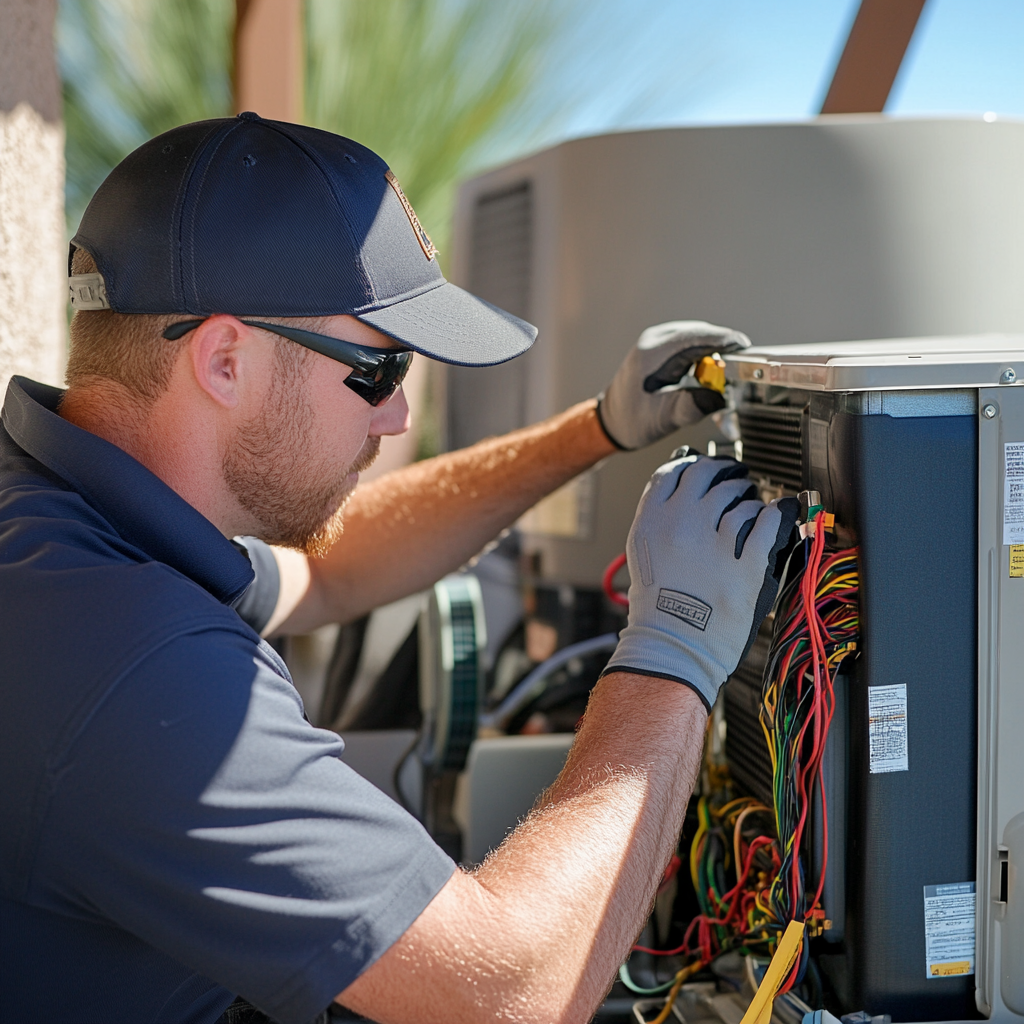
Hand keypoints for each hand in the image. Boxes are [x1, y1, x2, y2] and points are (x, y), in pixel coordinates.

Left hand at [596, 321, 749, 450]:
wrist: (612, 421)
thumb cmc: (630, 420)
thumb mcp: (662, 418)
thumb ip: (691, 407)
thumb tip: (719, 398)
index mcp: (651, 353)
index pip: (694, 337)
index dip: (722, 339)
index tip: (743, 346)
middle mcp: (655, 341)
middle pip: (699, 334)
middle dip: (722, 347)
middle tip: (742, 366)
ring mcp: (659, 343)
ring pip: (697, 338)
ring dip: (715, 351)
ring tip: (728, 372)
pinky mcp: (664, 350)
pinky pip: (692, 345)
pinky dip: (705, 356)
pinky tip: (712, 372)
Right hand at [604, 454, 797, 708]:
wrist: (672, 643)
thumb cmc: (656, 608)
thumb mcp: (643, 554)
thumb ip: (660, 522)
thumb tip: (685, 500)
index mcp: (653, 520)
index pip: (673, 472)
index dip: (691, 465)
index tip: (701, 467)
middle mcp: (683, 522)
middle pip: (707, 475)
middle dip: (723, 471)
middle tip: (734, 475)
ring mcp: (715, 541)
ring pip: (739, 497)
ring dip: (748, 495)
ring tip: (751, 501)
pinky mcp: (745, 562)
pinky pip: (767, 523)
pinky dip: (776, 514)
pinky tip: (779, 513)